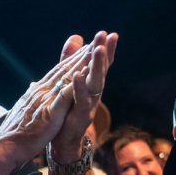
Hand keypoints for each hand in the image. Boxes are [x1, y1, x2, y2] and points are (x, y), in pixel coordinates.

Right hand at [0, 32, 116, 165]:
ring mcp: (46, 100)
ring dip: (82, 62)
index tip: (86, 48)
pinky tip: (85, 74)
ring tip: (96, 49)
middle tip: (97, 39)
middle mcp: (42, 91)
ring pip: (67, 77)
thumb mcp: (26, 108)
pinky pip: (65, 95)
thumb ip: (32, 95)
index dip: (72, 59)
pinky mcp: (50, 112)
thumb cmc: (16, 131)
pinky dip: (76, 82)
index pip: (58, 72)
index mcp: (38, 92)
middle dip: (82, 54)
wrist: (5, 145)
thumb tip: (33, 85)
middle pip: (65, 69)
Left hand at [53, 31, 117, 151]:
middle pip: (101, 70)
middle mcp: (93, 93)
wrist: (64, 141)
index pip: (100, 64)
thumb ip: (73, 60)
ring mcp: (89, 104)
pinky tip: (78, 75)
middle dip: (104, 52)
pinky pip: (82, 101)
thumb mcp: (71, 81)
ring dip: (97, 66)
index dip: (106, 49)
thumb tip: (77, 38)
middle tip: (107, 36)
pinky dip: (80, 88)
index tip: (110, 33)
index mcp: (91, 84)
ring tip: (98, 50)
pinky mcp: (80, 116)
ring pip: (95, 83)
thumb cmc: (69, 109)